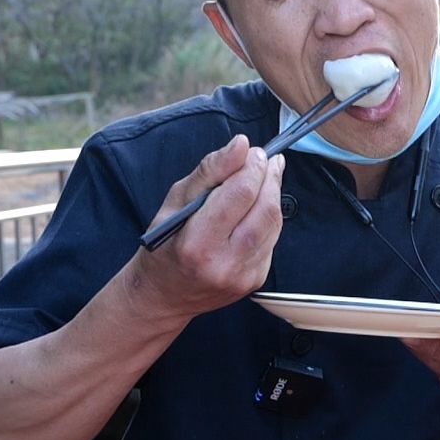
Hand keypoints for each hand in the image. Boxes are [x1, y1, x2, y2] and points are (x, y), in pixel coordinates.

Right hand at [132, 135, 284, 319]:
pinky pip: (272, 240)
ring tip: (263, 179)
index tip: (254, 152)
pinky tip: (255, 209)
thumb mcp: (175, 200)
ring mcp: (243, 276)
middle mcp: (224, 263)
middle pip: (266, 209)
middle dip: (270, 178)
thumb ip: (210, 171)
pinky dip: (268, 218)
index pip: (241, 194)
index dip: (253, 167)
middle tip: (265, 161)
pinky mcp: (255, 280)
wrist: (164, 294)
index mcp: (197, 243)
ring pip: (275, 224)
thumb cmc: (164, 243)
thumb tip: (241, 145)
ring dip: (273, 196)